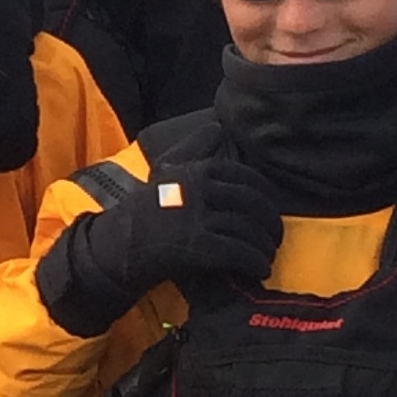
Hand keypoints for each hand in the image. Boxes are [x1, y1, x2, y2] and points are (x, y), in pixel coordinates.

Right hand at [41, 124, 282, 335]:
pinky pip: (240, 252)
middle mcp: (201, 189)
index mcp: (199, 170)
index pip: (249, 179)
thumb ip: (194, 148)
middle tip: (274, 238)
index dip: (267, 197)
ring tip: (267, 256)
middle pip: (254, 204)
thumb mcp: (167, 170)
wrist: (121, 244)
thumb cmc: (147, 209)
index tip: (270, 213)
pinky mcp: (199, 246)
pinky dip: (255, 262)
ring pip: (249, 230)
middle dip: (270, 224)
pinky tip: (260, 269)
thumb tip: (217, 128)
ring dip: (264, 247)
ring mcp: (200, 218)